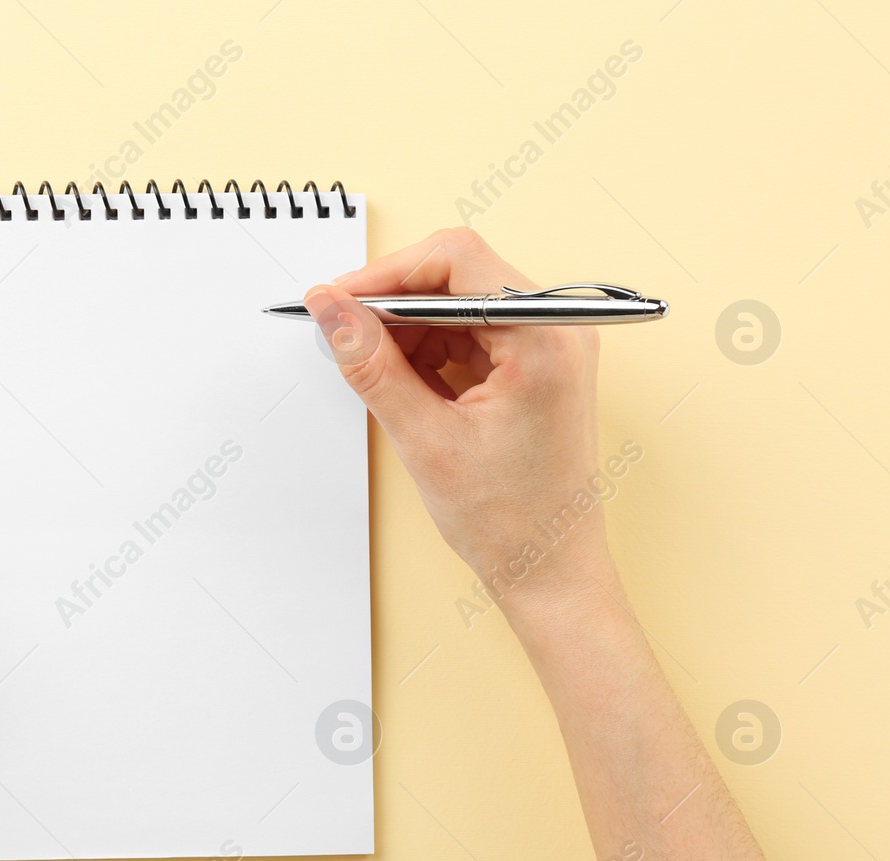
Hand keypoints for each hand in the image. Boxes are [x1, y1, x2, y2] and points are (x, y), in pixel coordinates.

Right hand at [306, 228, 613, 613]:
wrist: (550, 572)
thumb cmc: (511, 520)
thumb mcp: (425, 439)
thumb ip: (372, 366)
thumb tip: (332, 312)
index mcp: (545, 338)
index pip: (456, 260)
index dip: (387, 274)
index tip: (339, 301)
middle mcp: (557, 330)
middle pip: (458, 277)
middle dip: (395, 306)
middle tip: (346, 338)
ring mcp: (549, 347)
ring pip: (459, 306)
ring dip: (410, 332)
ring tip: (381, 379)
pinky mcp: (535, 367)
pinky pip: (471, 335)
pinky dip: (431, 354)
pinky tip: (408, 389)